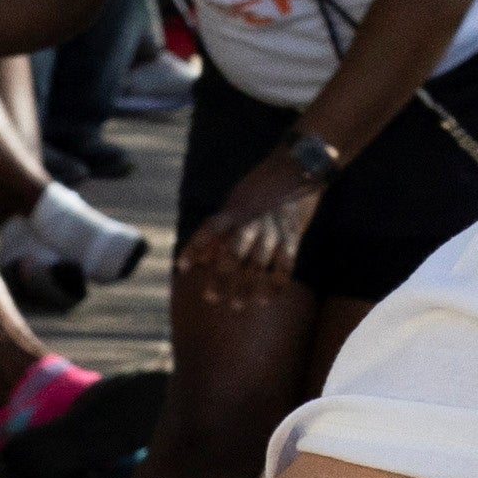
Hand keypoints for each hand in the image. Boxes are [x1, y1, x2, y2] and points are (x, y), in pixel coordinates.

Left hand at [177, 150, 322, 296]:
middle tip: (211, 297)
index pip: (210, 230)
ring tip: (237, 305)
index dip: (194, 248)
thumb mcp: (234, 202)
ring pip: (258, 266)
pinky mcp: (292, 238)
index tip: (181, 267)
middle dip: (221, 278)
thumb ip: (219, 229)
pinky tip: (266, 299)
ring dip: (247, 288)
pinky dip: (275, 285)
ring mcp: (273, 232)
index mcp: (234, 212)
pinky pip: (284, 267)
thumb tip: (203, 258)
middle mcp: (252, 223)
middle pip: (233, 255)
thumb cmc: (259, 190)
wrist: (296, 171)